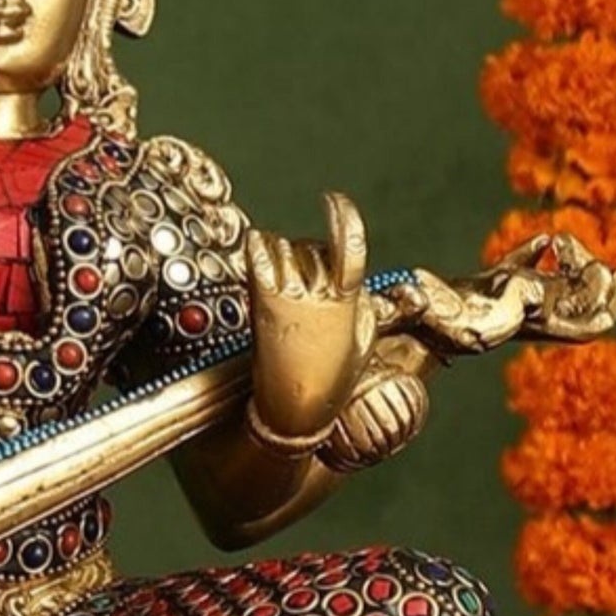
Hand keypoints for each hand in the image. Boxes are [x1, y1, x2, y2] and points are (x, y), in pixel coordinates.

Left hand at [245, 192, 375, 443]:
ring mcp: (291, 300)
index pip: (350, 248)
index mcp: (349, 304)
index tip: (333, 200)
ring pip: (284, 248)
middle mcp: (321, 297)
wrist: (291, 415)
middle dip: (305, 254)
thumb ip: (362, 308)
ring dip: (279, 252)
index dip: (344, 218)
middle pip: (312, 248)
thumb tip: (357, 286)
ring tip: (276, 273)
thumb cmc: (327, 382)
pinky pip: (260, 259)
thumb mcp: (361, 343)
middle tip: (297, 277)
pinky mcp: (264, 306)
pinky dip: (256, 247)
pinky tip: (254, 244)